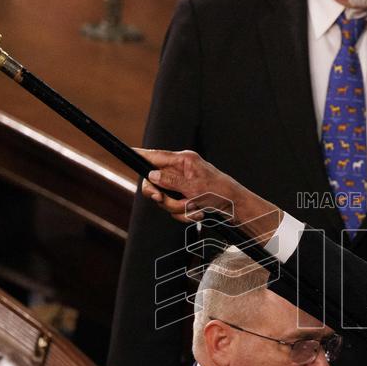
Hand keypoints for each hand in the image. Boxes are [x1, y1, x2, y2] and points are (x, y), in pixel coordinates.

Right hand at [137, 148, 280, 240]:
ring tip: (195, 209)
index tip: (128, 151)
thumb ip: (171, 181)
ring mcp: (184, 186)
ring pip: (166, 200)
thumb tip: (151, 175)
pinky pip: (176, 210)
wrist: (238, 210)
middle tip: (162, 200)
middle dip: (162, 197)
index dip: (141, 155)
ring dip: (179, 209)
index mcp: (184, 161)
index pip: (156, 156)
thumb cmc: (221, 194)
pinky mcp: (187, 199)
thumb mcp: (195, 187)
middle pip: (155, 183)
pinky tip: (198, 213)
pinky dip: (186, 215)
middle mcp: (182, 172)